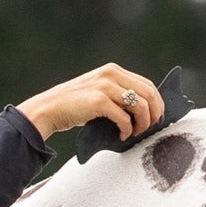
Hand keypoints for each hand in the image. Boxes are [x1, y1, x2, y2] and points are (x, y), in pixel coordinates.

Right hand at [16, 64, 163, 142]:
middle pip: (148, 93)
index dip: (156, 102)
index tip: (155, 117)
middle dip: (153, 113)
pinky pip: (124, 118)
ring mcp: (105, 87)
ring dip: (142, 123)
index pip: (147, 84)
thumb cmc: (73, 105)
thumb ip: (116, 94)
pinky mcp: (98, 101)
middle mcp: (111, 75)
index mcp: (113, 71)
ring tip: (135, 133)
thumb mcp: (98, 91)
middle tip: (149, 128)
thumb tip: (140, 109)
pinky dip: (127, 130)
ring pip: (140, 105)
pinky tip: (121, 136)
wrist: (49, 109)